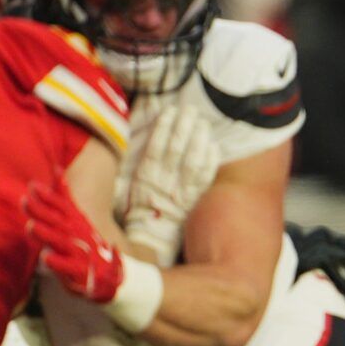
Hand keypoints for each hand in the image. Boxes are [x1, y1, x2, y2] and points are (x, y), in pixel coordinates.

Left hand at [24, 177, 122, 302]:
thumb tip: (56, 168)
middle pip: (57, 221)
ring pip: (61, 242)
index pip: (62, 206)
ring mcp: (79, 253)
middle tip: (25, 201)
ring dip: (47, 234)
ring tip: (32, 227)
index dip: (48, 196)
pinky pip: (67, 267)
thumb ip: (64, 197)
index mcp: (75, 222)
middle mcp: (77, 235)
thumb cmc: (86, 244)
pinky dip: (57, 263)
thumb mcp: (77, 218)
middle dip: (42, 212)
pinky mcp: (80, 272)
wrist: (111, 277)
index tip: (33, 186)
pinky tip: (46, 258)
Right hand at [122, 105, 220, 264]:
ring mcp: (181, 191)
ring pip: (193, 161)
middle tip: (190, 109)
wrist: (151, 235)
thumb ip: (138, 162)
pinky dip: (210, 162)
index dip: (164, 128)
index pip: (156, 147)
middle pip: (176, 150)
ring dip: (199, 140)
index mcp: (145, 177)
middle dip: (184, 128)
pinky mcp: (194, 198)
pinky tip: (214, 145)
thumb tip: (138, 135)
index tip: (170, 110)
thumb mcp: (130, 183)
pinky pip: (205, 179)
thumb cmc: (139, 205)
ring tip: (202, 122)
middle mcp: (164, 182)